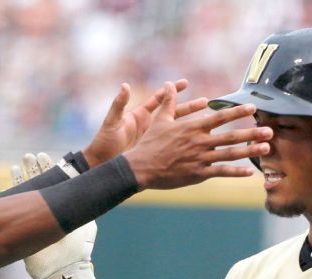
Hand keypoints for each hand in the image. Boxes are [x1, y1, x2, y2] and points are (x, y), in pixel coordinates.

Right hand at [13, 153, 97, 278]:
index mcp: (64, 207)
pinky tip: (9, 179)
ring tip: (20, 161)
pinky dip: (12, 191)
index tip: (44, 156)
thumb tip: (92, 185)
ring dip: (23, 176)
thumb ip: (85, 206)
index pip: (56, 182)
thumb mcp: (85, 223)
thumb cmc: (78, 249)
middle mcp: (49, 209)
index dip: (50, 169)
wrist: (63, 270)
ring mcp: (35, 216)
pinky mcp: (23, 226)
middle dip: (35, 168)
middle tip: (30, 155)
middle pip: (40, 183)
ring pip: (27, 191)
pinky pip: (15, 205)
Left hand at [82, 80, 207, 165]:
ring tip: (208, 122)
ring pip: (176, 129)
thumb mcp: (113, 122)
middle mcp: (149, 124)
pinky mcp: (155, 150)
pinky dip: (184, 144)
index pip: (159, 99)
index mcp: (140, 114)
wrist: (103, 162)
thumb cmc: (105, 141)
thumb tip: (125, 86)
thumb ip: (119, 104)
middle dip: (190, 107)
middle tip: (206, 102)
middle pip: (173, 112)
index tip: (186, 83)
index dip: (172, 91)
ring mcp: (153, 138)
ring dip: (191, 125)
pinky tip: (198, 145)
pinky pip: (172, 146)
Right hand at [122, 82, 271, 190]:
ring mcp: (201, 159)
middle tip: (270, 130)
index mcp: (193, 127)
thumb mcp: (160, 120)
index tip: (253, 108)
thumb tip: (168, 83)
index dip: (237, 112)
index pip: (220, 117)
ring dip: (250, 151)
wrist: (141, 167)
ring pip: (230, 154)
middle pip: (231, 136)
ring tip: (266, 148)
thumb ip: (169, 102)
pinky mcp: (198, 174)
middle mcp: (200, 142)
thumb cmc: (150, 143)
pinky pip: (221, 172)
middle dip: (252, 132)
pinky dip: (236, 172)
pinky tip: (250, 172)